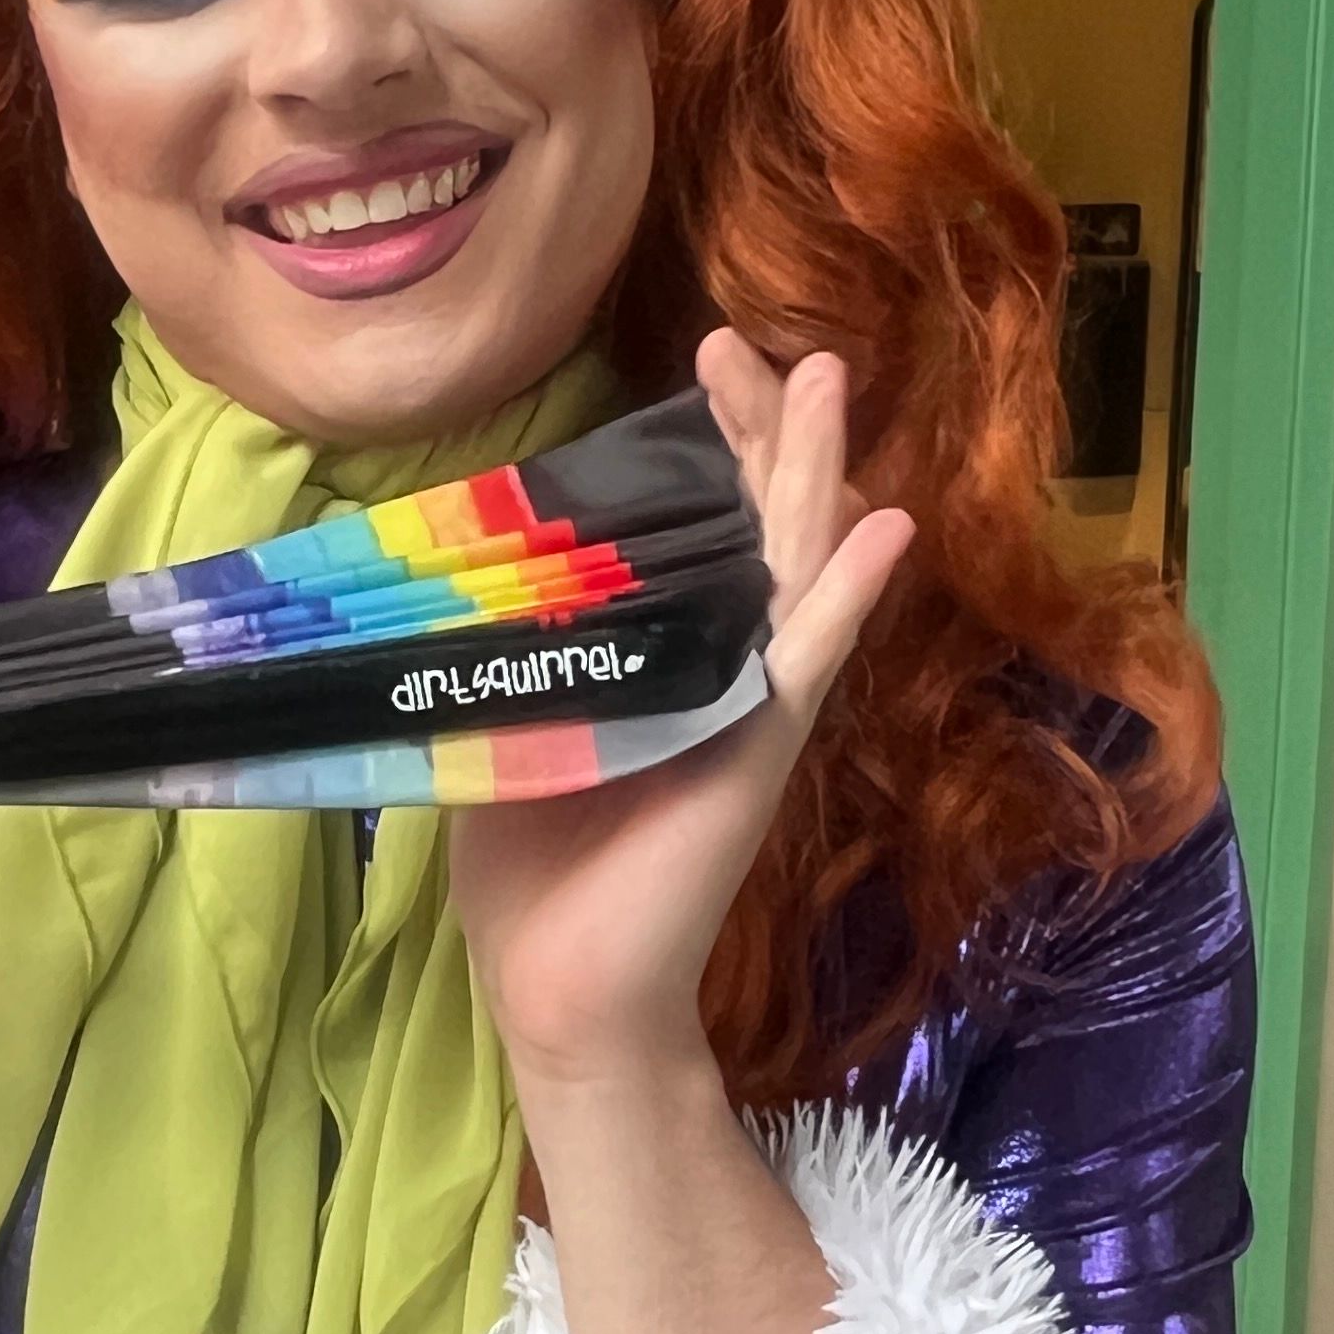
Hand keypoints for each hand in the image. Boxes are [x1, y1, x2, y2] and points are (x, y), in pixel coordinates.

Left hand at [444, 334, 914, 1098]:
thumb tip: (447, 587)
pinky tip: (886, 526)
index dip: (697, 450)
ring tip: (826, 381)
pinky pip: (812, 658)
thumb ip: (506, 662)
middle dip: (750, 429)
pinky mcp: (755, 752)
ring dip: (811, 472)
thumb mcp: (500, 735)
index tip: (694, 366)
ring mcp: (745, 706)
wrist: (565, 991)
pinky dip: (846, 593)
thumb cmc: (534, 876)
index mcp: (657, 660)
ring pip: (792, 565)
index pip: (689, 534)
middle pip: (749, 525)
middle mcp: (715, 669)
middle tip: (738, 341)